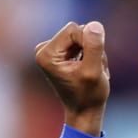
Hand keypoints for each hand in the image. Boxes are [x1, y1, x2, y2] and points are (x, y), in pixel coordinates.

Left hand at [35, 21, 109, 135]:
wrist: (84, 112)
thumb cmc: (89, 96)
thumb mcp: (93, 72)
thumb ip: (94, 47)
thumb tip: (94, 25)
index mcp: (46, 54)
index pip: (74, 29)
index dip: (89, 42)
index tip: (93, 62)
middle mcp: (43, 50)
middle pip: (76, 30)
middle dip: (90, 47)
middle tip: (94, 68)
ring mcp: (50, 50)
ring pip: (81, 36)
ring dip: (91, 51)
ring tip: (91, 71)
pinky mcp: (59, 52)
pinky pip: (80, 42)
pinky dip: (89, 54)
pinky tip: (88, 69)